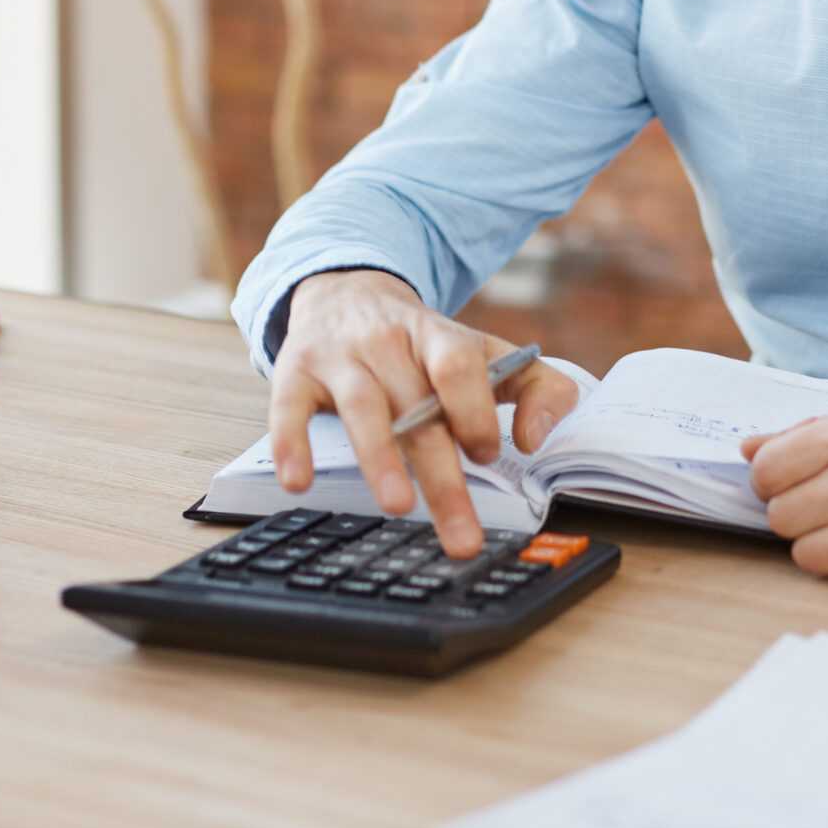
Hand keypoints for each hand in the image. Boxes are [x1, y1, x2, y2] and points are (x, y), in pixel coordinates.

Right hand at [267, 269, 578, 558]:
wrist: (347, 290)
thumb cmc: (425, 344)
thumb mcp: (486, 352)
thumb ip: (538, 388)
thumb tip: (534, 441)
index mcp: (441, 338)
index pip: (460, 366)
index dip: (474, 410)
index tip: (486, 453)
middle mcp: (390, 343)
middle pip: (418, 410)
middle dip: (443, 478)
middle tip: (463, 537)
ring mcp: (341, 357)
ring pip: (362, 408)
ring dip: (380, 458)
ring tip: (398, 506)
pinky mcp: (296, 371)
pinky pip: (289, 407)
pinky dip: (292, 443)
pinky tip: (298, 481)